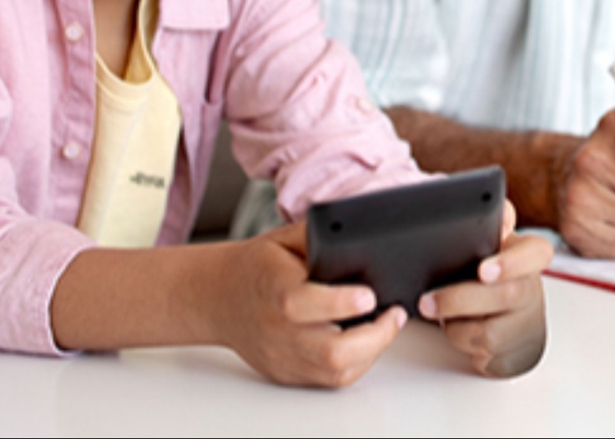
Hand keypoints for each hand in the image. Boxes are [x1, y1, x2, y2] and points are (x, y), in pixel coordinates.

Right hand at [210, 222, 406, 387]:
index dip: (341, 303)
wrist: (221, 298)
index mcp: (275, 288)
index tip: (370, 294)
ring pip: (334, 372)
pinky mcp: (287, 373)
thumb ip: (320, 237)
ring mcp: (282, 356)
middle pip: (329, 351)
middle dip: (374, 337)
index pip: (303, 303)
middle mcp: (277, 329)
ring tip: (386, 327)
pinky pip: (329, 380)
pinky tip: (366, 344)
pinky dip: (355, 364)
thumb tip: (363, 233)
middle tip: (394, 315)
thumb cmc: (259, 265)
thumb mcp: (286, 238)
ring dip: (371, 352)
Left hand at [419, 202, 551, 376]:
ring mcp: (525, 323)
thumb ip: (489, 217)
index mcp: (527, 255)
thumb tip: (500, 214)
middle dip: (460, 300)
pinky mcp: (514, 352)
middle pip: (504, 297)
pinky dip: (463, 343)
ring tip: (439, 311)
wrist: (489, 308)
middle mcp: (531, 288)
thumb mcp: (483, 237)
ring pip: (490, 332)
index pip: (536, 254)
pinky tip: (458, 329)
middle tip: (428, 300)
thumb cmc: (481, 267)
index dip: (511, 263)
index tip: (483, 270)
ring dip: (456, 324)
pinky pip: (485, 354)